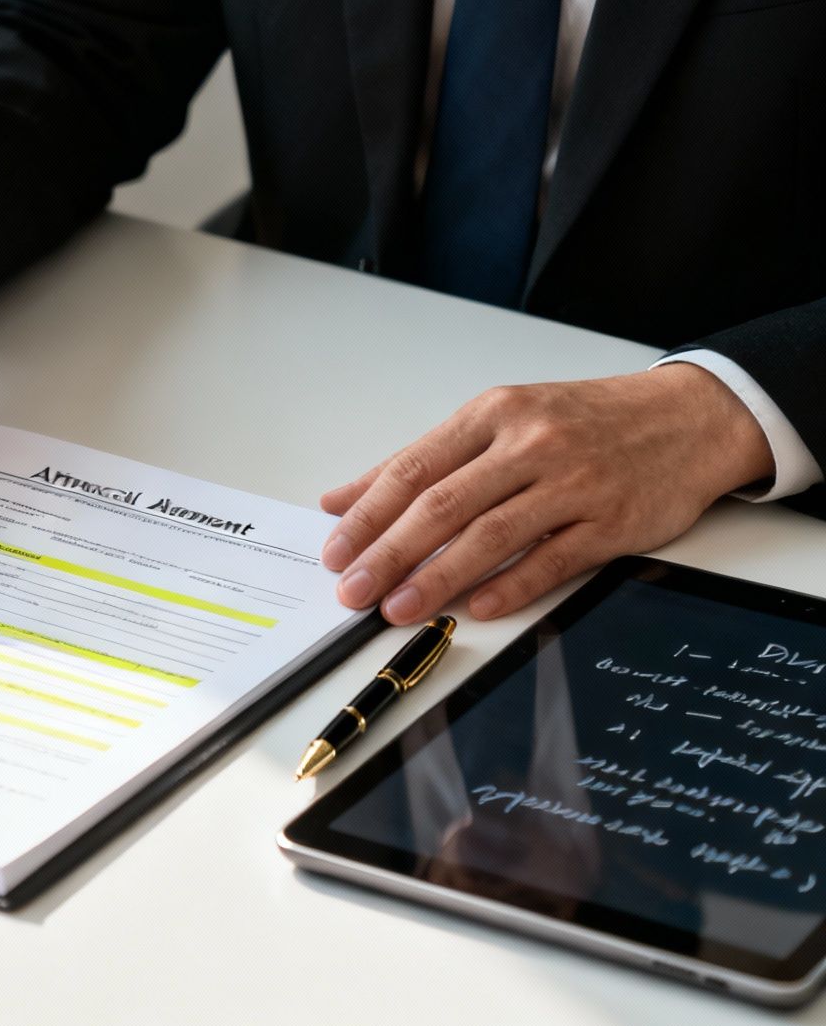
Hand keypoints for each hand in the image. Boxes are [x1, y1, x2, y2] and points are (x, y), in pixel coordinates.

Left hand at [319, 365, 773, 623]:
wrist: (689, 417)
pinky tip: (476, 607)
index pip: (412, 470)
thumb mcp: (498, 420)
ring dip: (438, 577)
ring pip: (492, 535)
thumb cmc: (583, 420)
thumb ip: (420, 462)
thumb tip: (343, 499)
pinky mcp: (611, 522)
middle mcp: (529, 446)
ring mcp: (573, 484)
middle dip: (390, 554)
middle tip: (354, 591)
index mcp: (492, 416)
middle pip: (444, 505)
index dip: (368, 517)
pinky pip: (553, 559)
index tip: (335, 552)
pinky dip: (512, 586)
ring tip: (399, 608)